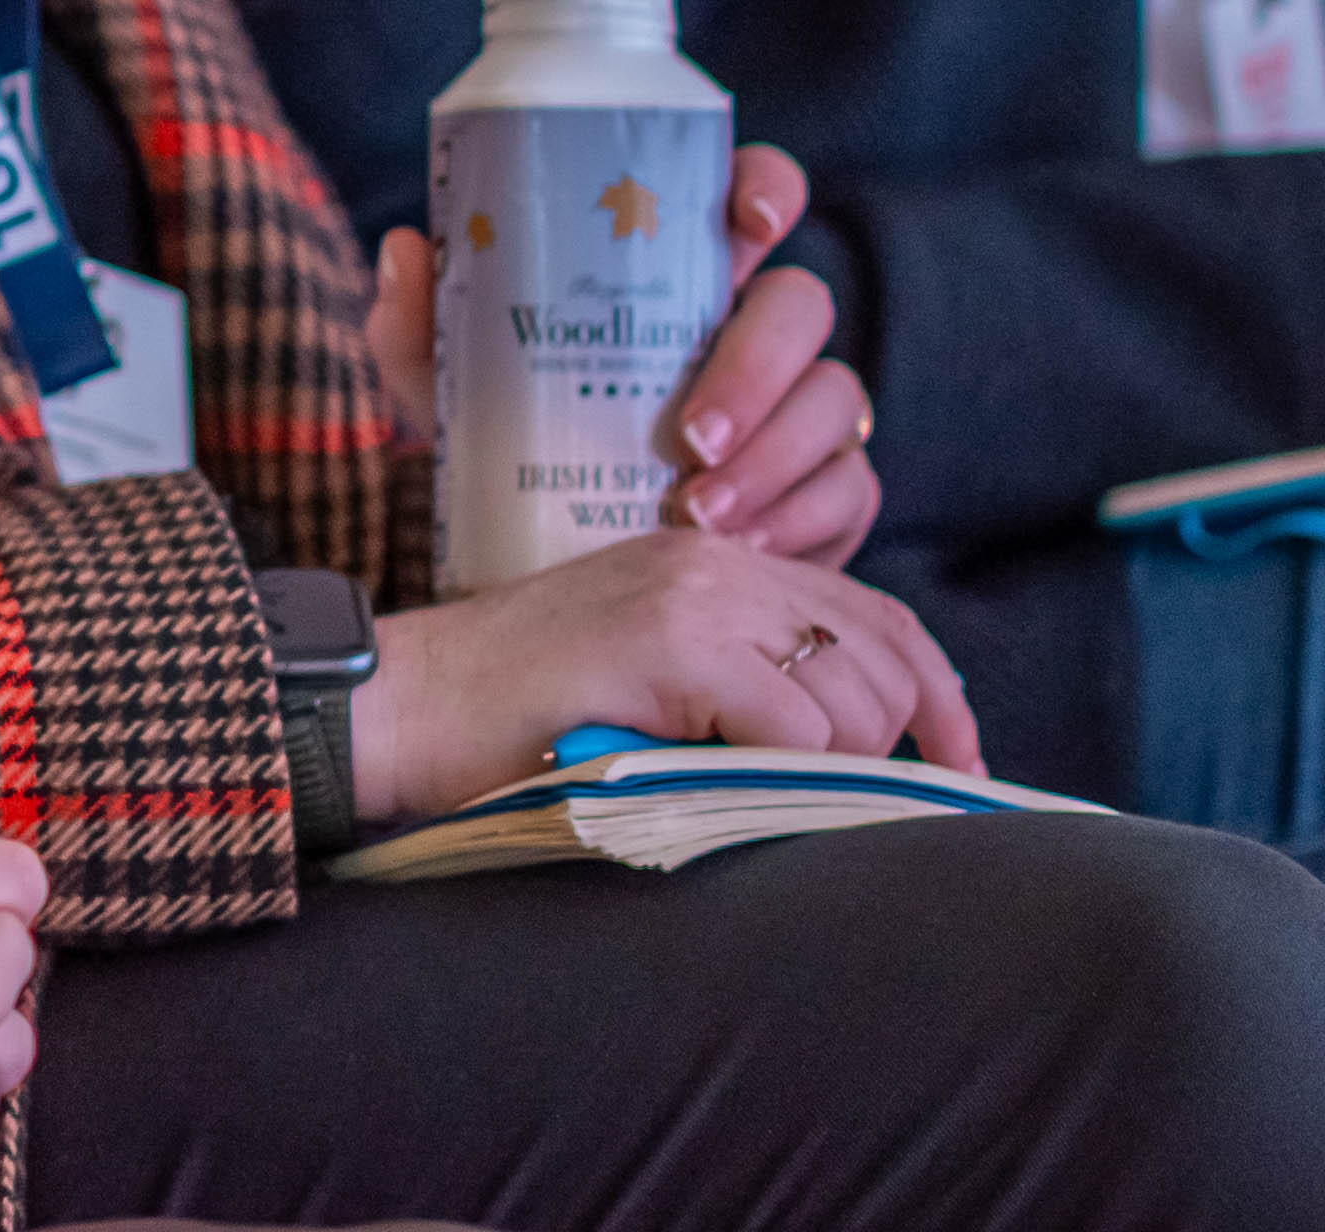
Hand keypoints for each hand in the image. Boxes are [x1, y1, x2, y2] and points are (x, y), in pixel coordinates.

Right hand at [350, 522, 980, 826]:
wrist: (402, 703)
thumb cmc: (512, 715)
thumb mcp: (646, 676)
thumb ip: (738, 679)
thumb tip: (858, 749)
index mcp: (709, 561)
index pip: (872, 614)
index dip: (939, 695)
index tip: (961, 766)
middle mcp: (712, 560)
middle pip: (879, 658)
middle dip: (887, 747)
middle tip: (843, 802)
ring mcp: (692, 594)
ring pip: (851, 698)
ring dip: (828, 767)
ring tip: (751, 787)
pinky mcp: (672, 641)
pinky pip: (793, 728)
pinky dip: (781, 774)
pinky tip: (719, 782)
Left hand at [371, 149, 882, 561]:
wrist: (533, 545)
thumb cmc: (502, 429)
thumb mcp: (444, 376)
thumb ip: (416, 318)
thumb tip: (408, 251)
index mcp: (676, 271)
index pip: (748, 196)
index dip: (765, 188)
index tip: (748, 218)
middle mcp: (753, 326)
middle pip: (803, 305)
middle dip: (757, 366)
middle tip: (688, 436)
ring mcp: (800, 406)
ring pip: (834, 402)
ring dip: (774, 459)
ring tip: (696, 513)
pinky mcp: (826, 488)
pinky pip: (851, 492)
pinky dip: (801, 522)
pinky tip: (743, 549)